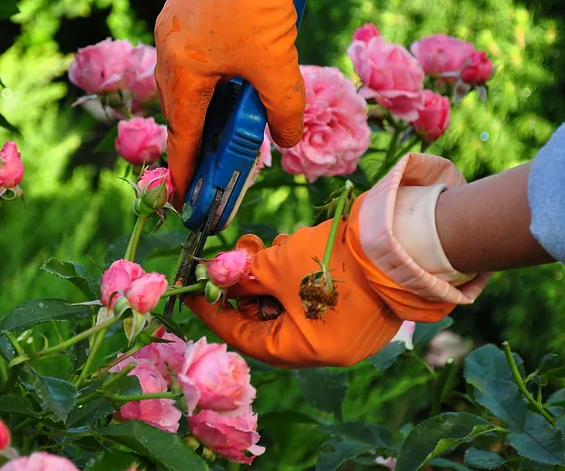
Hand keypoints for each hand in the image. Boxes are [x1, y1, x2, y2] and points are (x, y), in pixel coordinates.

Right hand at [155, 0, 439, 205]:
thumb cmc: (261, 1)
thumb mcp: (277, 65)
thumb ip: (284, 110)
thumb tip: (289, 140)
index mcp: (182, 68)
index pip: (183, 133)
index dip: (185, 167)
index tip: (183, 194)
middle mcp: (169, 45)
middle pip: (180, 105)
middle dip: (195, 136)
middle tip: (208, 160)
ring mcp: (175, 18)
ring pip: (187, 75)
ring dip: (204, 101)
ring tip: (221, 118)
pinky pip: (194, 49)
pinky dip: (209, 71)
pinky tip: (229, 71)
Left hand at [187, 194, 453, 368]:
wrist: (397, 239)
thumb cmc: (332, 261)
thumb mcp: (278, 267)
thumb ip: (245, 277)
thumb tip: (218, 279)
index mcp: (306, 351)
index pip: (247, 337)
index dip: (216, 313)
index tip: (194, 294)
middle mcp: (327, 348)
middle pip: (269, 322)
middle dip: (246, 288)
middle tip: (231, 262)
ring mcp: (345, 328)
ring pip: (291, 306)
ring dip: (271, 278)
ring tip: (264, 248)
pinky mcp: (356, 306)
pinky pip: (313, 298)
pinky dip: (296, 277)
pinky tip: (292, 249)